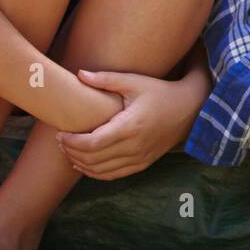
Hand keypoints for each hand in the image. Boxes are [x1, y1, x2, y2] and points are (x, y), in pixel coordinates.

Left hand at [56, 69, 201, 180]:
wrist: (189, 110)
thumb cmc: (160, 92)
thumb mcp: (135, 82)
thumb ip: (107, 79)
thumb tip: (80, 74)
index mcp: (130, 126)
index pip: (93, 143)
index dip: (72, 142)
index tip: (60, 134)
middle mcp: (134, 147)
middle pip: (93, 159)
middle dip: (72, 153)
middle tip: (60, 141)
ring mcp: (139, 158)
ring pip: (101, 171)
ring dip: (81, 164)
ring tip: (68, 152)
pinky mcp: (142, 164)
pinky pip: (113, 175)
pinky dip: (95, 173)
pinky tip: (84, 164)